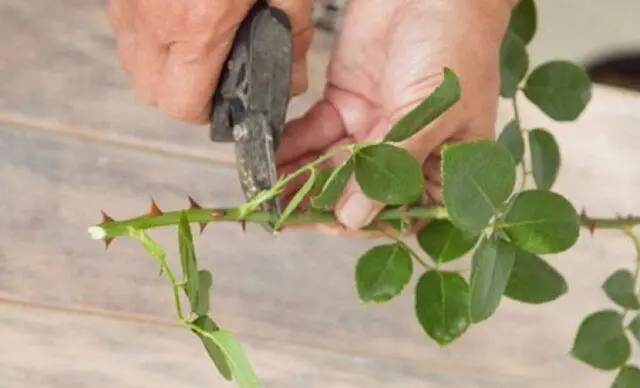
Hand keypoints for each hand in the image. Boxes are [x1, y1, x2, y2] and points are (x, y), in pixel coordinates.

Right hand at [107, 0, 313, 122]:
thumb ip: (290, 37)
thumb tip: (291, 80)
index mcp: (195, 25)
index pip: (180, 104)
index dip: (204, 111)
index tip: (222, 101)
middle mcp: (150, 15)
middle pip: (150, 89)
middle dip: (180, 92)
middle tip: (212, 73)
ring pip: (132, 58)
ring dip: (162, 63)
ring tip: (197, 42)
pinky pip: (125, 24)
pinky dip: (148, 32)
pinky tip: (179, 12)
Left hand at [276, 0, 515, 235]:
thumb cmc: (454, 45)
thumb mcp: (430, 113)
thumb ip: (390, 164)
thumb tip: (355, 218)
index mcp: (440, 162)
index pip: (403, 210)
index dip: (370, 223)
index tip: (334, 224)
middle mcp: (403, 152)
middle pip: (359, 192)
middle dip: (322, 205)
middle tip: (286, 214)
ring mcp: (371, 127)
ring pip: (331, 166)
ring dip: (300, 180)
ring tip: (268, 193)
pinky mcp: (345, 102)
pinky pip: (314, 132)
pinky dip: (292, 146)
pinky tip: (271, 158)